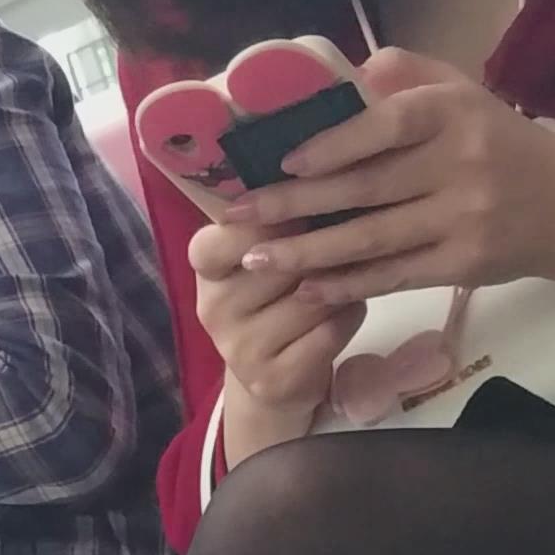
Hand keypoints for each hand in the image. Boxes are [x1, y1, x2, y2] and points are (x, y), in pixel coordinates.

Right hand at [191, 217, 362, 463]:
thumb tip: (317, 174)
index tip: (297, 215)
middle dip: (318, 252)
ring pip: (312, 296)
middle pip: (283, 264)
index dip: (263, 223)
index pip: (220, 238)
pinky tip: (346, 310)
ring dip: (340, 284)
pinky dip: (349, 315)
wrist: (271, 378)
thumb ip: (273, 220)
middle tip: (336, 246)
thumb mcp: (259, 255)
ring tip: (343, 278)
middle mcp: (213, 309)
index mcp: (205, 269)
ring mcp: (240, 349)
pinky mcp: (273, 380)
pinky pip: (330, 331)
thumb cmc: (273, 298)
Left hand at [229, 46, 554, 306]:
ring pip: (372, 240)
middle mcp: (461, 165)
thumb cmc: (499, 140)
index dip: (333, 145)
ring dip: (308, 254)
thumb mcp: (462, 91)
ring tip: (257, 259)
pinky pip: (394, 276)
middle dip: (294, 206)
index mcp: (454, 114)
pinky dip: (347, 284)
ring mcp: (463, 220)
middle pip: (366, 189)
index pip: (386, 126)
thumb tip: (339, 72)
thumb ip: (404, 75)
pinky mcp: (464, 265)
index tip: (283, 161)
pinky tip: (308, 287)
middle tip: (240, 217)